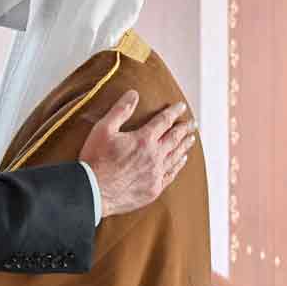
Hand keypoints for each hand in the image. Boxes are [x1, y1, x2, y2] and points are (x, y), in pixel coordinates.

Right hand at [78, 90, 196, 217]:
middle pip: (175, 138)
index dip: (173, 112)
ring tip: (191, 139)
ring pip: (176, 156)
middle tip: (193, 123)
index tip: (181, 107)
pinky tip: (181, 161)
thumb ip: (120, 111)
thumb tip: (133, 94)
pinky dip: (178, 165)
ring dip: (184, 146)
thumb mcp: (103, 129)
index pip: (164, 121)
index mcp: (143, 139)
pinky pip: (171, 174)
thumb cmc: (95, 160)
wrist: (93, 191)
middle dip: (185, 128)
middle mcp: (154, 156)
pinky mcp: (153, 189)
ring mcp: (155, 174)